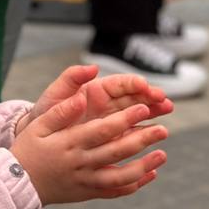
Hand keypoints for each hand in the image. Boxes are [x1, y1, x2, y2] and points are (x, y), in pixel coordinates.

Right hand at [9, 90, 167, 203]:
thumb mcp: (38, 126)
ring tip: (163, 155)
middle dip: (142, 140)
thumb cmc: (29, 149)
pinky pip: (115, 191)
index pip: (102, 129)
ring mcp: (86, 180)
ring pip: (120, 176)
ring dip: (144, 166)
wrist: (19, 184)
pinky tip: (149, 175)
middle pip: (117, 151)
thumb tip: (79, 99)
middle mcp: (81, 163)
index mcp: (69, 143)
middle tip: (164, 129)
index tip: (143, 108)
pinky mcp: (88, 192)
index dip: (124, 119)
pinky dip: (134, 185)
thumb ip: (60, 111)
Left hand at [15, 64, 172, 139]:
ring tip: (168, 111)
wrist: (40, 140)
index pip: (119, 84)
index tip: (146, 86)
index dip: (134, 84)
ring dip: (153, 112)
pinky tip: (156, 133)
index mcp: (94, 91)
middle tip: (165, 100)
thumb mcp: (55, 95)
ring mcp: (110, 122)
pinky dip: (144, 133)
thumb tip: (92, 67)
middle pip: (133, 98)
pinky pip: (130, 134)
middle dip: (150, 97)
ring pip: (136, 114)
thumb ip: (71, 79)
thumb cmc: (46, 114)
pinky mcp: (111, 139)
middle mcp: (106, 105)